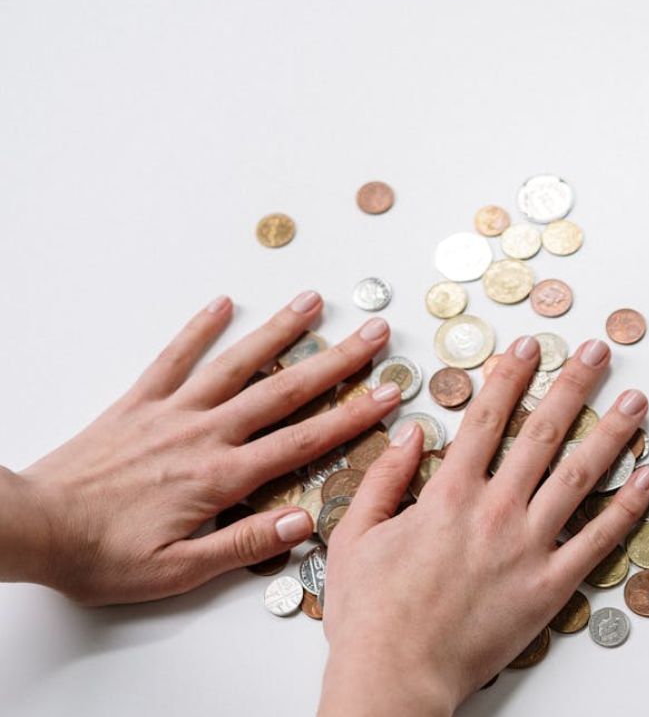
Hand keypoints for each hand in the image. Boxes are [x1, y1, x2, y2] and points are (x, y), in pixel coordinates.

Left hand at [0, 291, 402, 604]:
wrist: (31, 526)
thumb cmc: (102, 556)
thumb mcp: (178, 570)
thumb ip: (243, 545)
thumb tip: (302, 522)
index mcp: (221, 477)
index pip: (303, 442)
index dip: (353, 416)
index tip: (390, 393)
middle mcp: (204, 434)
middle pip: (284, 391)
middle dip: (337, 361)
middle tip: (375, 334)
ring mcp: (172, 412)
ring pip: (238, 364)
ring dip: (280, 331)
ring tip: (313, 302)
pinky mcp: (138, 403)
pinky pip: (173, 358)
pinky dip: (199, 328)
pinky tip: (222, 304)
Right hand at [317, 336, 648, 716]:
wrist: (396, 676)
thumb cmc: (371, 615)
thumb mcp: (355, 537)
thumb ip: (383, 479)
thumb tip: (410, 433)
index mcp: (449, 494)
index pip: (488, 417)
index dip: (511, 375)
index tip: (530, 346)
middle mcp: (495, 510)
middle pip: (544, 432)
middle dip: (574, 384)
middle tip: (598, 352)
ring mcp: (529, 546)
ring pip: (581, 476)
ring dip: (613, 433)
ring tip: (636, 402)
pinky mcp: (551, 585)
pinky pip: (599, 540)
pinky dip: (627, 508)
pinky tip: (647, 479)